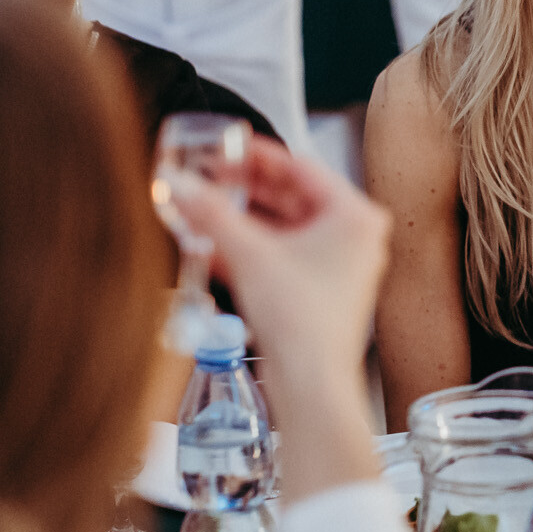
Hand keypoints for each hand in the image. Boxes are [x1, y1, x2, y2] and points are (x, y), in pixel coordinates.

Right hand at [170, 137, 391, 500]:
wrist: (310, 386)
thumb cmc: (302, 323)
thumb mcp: (248, 254)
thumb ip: (209, 213)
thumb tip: (177, 185)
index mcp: (355, 215)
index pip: (300, 166)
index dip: (255, 154)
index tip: (224, 145)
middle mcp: (354, 237)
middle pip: (289, 196)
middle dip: (241, 189)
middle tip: (205, 176)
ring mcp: (340, 266)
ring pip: (281, 228)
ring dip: (239, 220)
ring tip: (199, 208)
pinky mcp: (320, 292)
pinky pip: (280, 256)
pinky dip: (248, 249)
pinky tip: (208, 245)